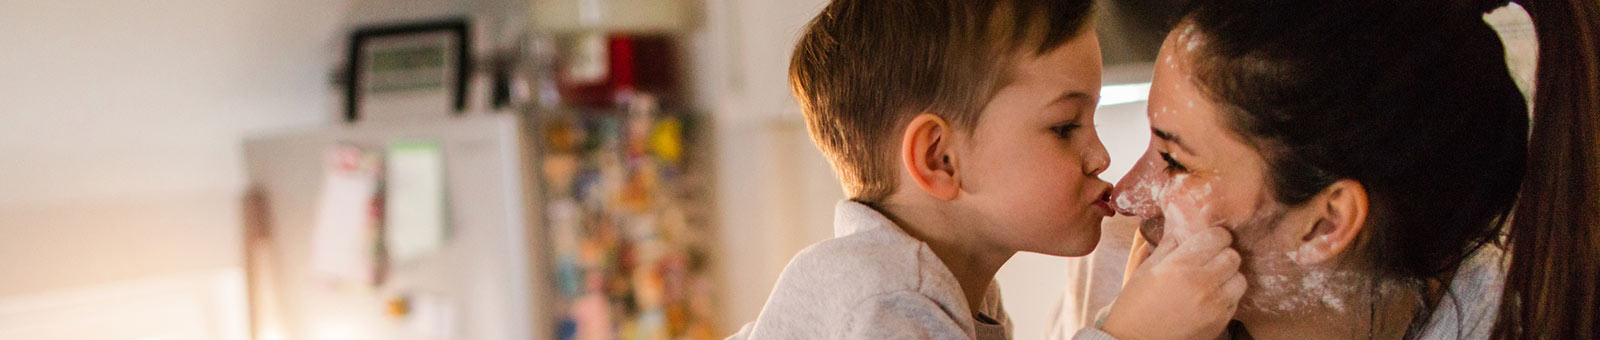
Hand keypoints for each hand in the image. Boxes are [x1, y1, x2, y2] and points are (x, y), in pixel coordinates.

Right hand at [1102, 223, 1245, 338]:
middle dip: (1223, 254)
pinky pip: (1235, 301)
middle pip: (1233, 256)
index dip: (1214, 236)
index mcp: (1181, 265)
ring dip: (1228, 276)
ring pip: (1240, 279)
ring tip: (1212, 280)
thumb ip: (1169, 245)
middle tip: (1210, 259)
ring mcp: (1214, 305)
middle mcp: (1203, 284)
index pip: (1218, 237)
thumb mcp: (1147, 268)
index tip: (1208, 240)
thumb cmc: (1135, 303)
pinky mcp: (1220, 322)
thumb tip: (1183, 226)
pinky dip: (1226, 296)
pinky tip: (1209, 298)